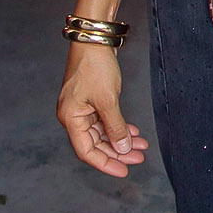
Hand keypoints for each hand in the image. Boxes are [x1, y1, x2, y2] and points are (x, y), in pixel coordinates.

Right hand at [57, 41, 148, 176]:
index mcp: (70, 119)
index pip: (86, 151)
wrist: (94, 41)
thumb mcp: (108, 100)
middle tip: (139, 158)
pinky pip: (105, 121)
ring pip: (102, 133)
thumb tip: (123, 148)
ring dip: (121, 140)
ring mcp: (82, 109)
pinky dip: (119, 127)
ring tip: (142, 147)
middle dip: (118, 152)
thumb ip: (116, 126)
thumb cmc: (95, 67)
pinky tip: (134, 132)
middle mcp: (73, 117)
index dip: (105, 163)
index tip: (124, 171)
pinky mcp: (91, 101)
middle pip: (96, 144)